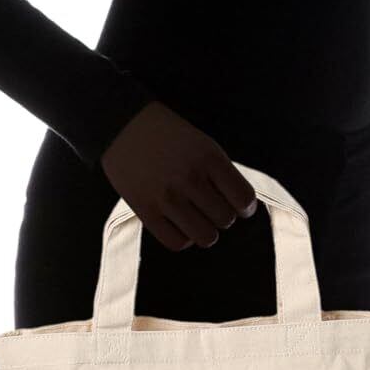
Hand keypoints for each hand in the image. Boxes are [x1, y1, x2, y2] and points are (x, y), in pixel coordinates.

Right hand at [100, 97, 257, 248]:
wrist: (123, 126)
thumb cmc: (167, 135)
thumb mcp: (203, 144)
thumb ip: (221, 173)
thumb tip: (238, 207)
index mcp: (209, 158)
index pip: (244, 199)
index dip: (246, 208)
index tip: (240, 208)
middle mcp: (190, 179)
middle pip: (226, 220)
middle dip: (222, 216)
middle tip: (211, 208)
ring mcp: (167, 197)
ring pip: (205, 237)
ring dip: (205, 231)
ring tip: (197, 219)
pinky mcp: (145, 211)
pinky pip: (177, 242)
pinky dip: (183, 239)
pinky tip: (180, 225)